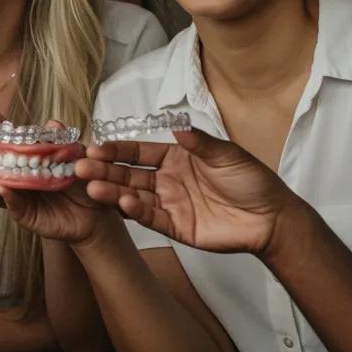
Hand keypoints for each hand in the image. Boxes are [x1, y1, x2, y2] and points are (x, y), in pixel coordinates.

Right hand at [0, 109, 114, 243]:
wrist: (94, 212)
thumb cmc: (79, 181)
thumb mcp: (74, 156)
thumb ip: (62, 139)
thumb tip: (52, 123)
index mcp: (20, 155)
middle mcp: (11, 173)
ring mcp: (14, 193)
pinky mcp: (22, 213)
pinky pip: (8, 204)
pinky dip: (4, 195)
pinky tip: (2, 186)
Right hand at [76, 128, 300, 256]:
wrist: (273, 218)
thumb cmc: (253, 181)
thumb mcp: (227, 155)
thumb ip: (199, 143)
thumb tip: (176, 125)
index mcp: (175, 157)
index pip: (138, 152)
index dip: (117, 150)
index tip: (94, 148)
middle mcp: (166, 179)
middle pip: (128, 174)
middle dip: (104, 171)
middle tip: (79, 168)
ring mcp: (169, 203)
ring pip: (133, 196)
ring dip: (111, 192)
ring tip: (91, 188)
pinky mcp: (176, 227)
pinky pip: (151, 218)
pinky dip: (135, 212)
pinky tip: (122, 204)